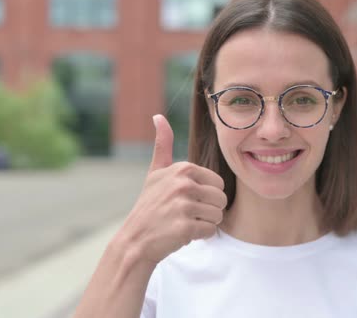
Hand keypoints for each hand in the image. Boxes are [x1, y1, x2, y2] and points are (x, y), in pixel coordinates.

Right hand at [118, 114, 226, 264]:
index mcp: (183, 168)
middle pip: (221, 199)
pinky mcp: (184, 227)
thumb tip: (158, 116)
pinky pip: (210, 231)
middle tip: (186, 214)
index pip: (218, 183)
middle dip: (208, 210)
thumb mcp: (155, 172)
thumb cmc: (150, 205)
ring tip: (183, 222)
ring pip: (218, 216)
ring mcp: (183, 206)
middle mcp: (183, 184)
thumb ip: (163, 145)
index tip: (186, 199)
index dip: (206, 195)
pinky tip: (182, 234)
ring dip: (204, 223)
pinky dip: (200, 236)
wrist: (135, 240)